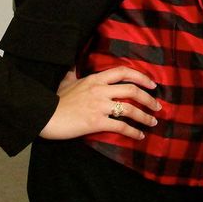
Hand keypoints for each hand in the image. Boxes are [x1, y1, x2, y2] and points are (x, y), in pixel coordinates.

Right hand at [39, 66, 160, 140]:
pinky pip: (120, 126)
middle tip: (157, 106)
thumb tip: (73, 65)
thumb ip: (73, 73)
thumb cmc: (55, 100)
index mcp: (95, 79)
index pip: (123, 72)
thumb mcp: (66, 81)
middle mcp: (100, 90)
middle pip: (132, 90)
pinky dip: (133, 131)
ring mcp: (99, 106)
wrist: (45, 115)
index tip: (152, 84)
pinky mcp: (96, 122)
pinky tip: (139, 136)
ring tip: (152, 122)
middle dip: (148, 98)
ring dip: (144, 116)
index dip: (141, 77)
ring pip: (129, 108)